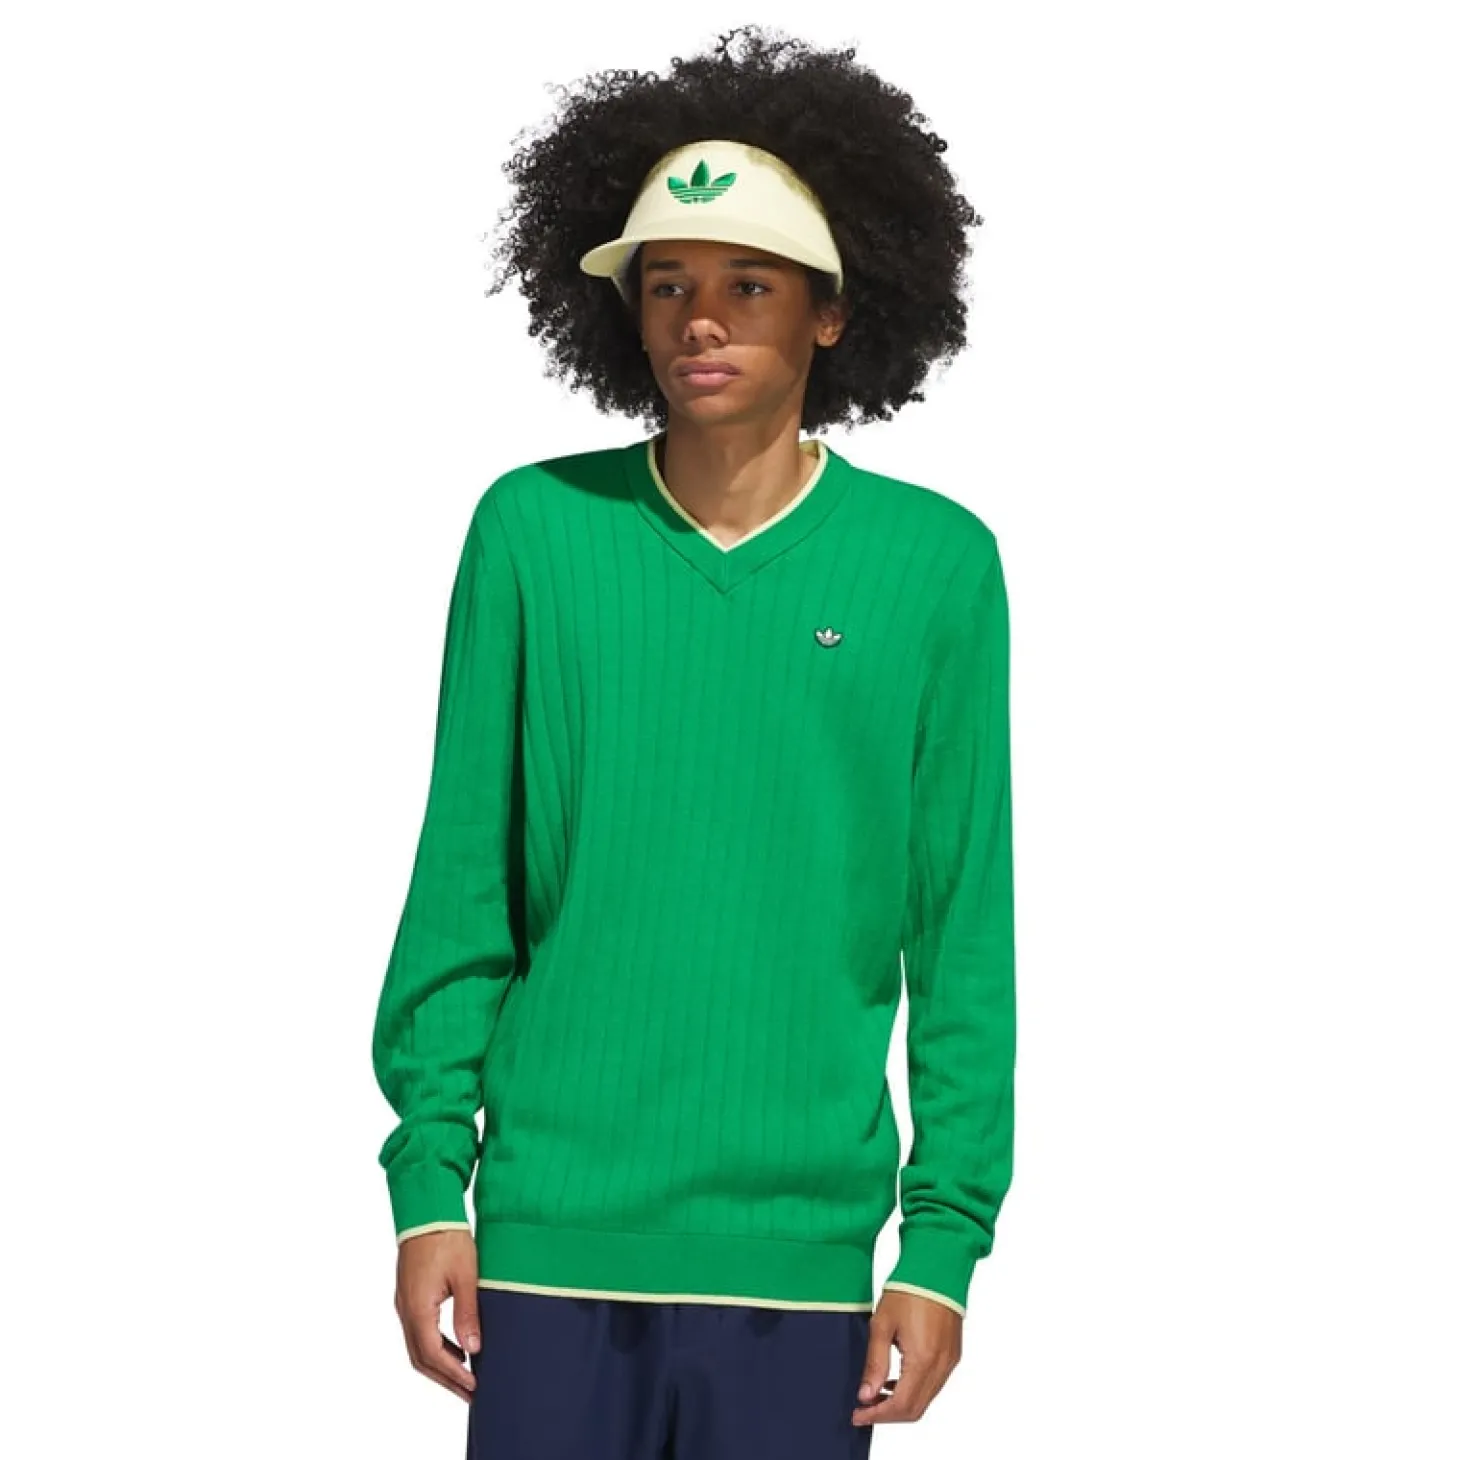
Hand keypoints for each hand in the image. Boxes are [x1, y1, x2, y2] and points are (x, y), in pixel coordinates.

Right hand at [393, 1229, 480, 1401]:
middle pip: (421, 1358)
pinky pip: (417, 1332)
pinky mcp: (408, 1295)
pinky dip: (435, 1347)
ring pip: (417, 1347)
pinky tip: (456, 1347)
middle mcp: (405, 1310)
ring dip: (439, 1364)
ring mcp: (404, 1303)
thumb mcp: (465, 1275)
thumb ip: (467, 1313)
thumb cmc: (447, 1237)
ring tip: (465, 1375)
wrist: (427, 1209)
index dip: (454, 1374)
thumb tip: (473, 1349)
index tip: (474, 1386)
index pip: (433, 1354)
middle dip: (445, 1378)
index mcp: (417, 1307)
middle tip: (470, 1392)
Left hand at [851, 1288, 962, 1425]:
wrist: (937, 1267)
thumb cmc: (908, 1290)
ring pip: (926, 1400)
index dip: (877, 1415)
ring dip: (901, 1403)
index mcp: (923, 1360)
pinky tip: (894, 1380)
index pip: (901, 1406)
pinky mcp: (952, 1355)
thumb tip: (866, 1395)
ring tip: (875, 1394)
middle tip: (864, 1408)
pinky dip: (914, 1391)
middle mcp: (941, 1366)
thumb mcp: (882, 1324)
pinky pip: (934, 1385)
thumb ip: (875, 1363)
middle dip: (888, 1414)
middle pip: (915, 1410)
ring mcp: (949, 1362)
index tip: (857, 1414)